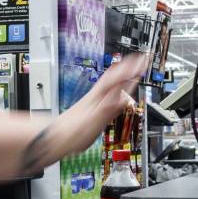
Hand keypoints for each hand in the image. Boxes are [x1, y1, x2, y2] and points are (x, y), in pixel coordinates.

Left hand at [33, 54, 145, 168]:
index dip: (131, 69)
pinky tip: (114, 92)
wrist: (54, 139)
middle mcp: (96, 96)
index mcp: (98, 97)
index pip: (117, 78)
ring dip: (121, 75)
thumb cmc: (72, 132)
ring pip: (109, 83)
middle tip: (140, 59)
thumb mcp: (94, 121)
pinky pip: (106, 93)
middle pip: (113, 76)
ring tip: (129, 69)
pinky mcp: (90, 109)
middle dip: (127, 67)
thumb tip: (124, 98)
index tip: (143, 60)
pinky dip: (114, 88)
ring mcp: (93, 101)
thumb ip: (109, 108)